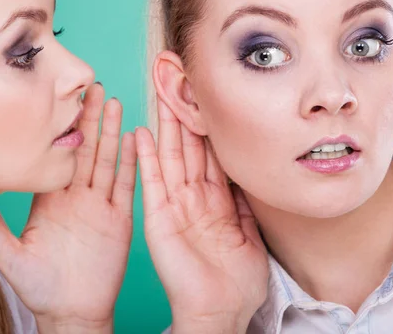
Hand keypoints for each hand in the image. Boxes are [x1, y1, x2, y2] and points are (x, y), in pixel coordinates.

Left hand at [0, 84, 136, 332]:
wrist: (69, 311)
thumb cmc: (39, 286)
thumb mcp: (8, 253)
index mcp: (52, 200)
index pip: (59, 156)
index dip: (63, 129)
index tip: (63, 101)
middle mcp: (77, 198)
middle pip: (86, 150)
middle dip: (91, 119)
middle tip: (94, 88)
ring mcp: (100, 207)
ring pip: (108, 162)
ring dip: (112, 133)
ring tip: (114, 103)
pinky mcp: (119, 220)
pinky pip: (126, 187)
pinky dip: (131, 163)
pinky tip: (133, 139)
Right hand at [136, 98, 268, 333]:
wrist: (220, 310)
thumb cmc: (237, 281)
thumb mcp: (251, 236)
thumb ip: (245, 204)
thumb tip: (249, 174)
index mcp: (216, 200)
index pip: (210, 153)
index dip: (208, 125)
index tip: (207, 96)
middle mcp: (193, 196)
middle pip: (187, 147)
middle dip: (183, 113)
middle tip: (178, 82)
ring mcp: (175, 205)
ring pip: (169, 157)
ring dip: (165, 126)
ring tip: (160, 94)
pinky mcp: (159, 218)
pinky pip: (151, 183)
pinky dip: (146, 159)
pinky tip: (141, 134)